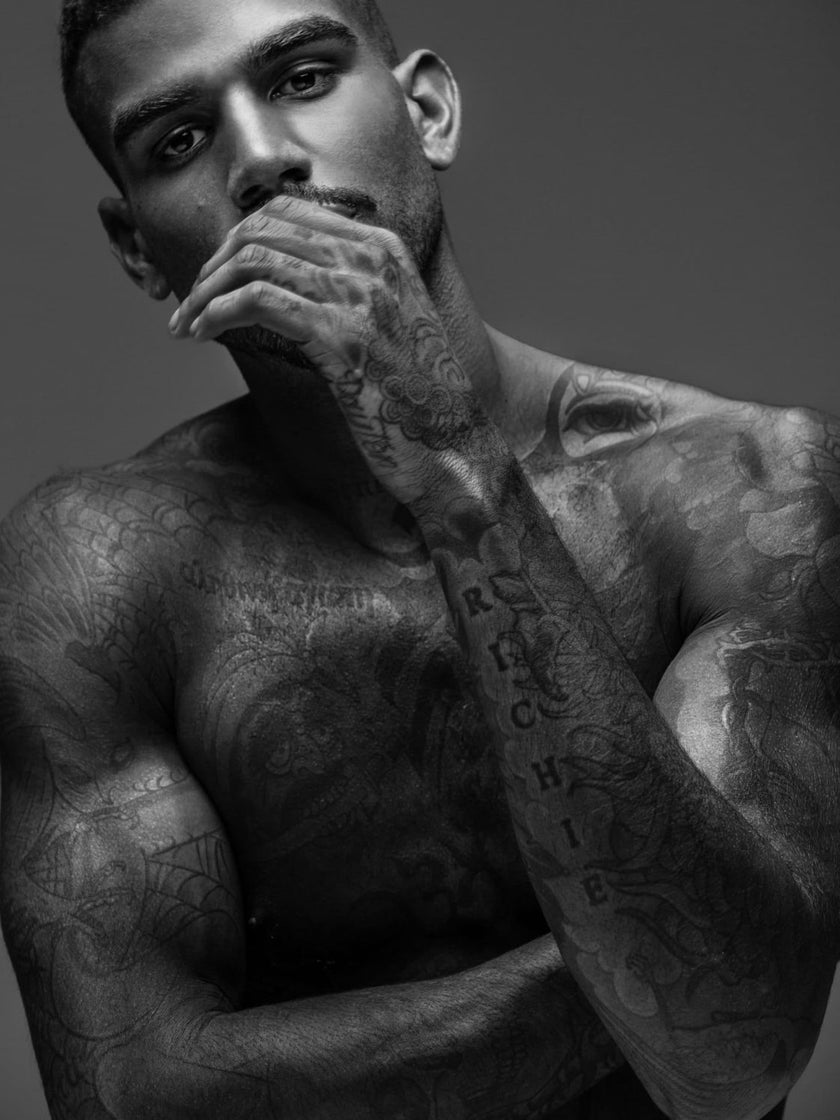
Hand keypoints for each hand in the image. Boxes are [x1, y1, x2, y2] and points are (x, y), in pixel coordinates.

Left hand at [169, 195, 488, 505]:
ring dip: (205, 292)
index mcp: (384, 247)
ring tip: (186, 324)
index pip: (288, 210)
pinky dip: (216, 313)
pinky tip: (201, 333)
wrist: (455, 448)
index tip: (215, 277)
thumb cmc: (415, 400)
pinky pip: (257, 302)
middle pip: (263, 228)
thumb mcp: (387, 323)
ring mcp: (360, 295)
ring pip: (253, 261)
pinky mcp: (342, 337)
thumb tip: (279, 284)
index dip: (238, 238)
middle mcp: (372, 260)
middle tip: (191, 303)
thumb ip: (344, 291)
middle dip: (214, 264)